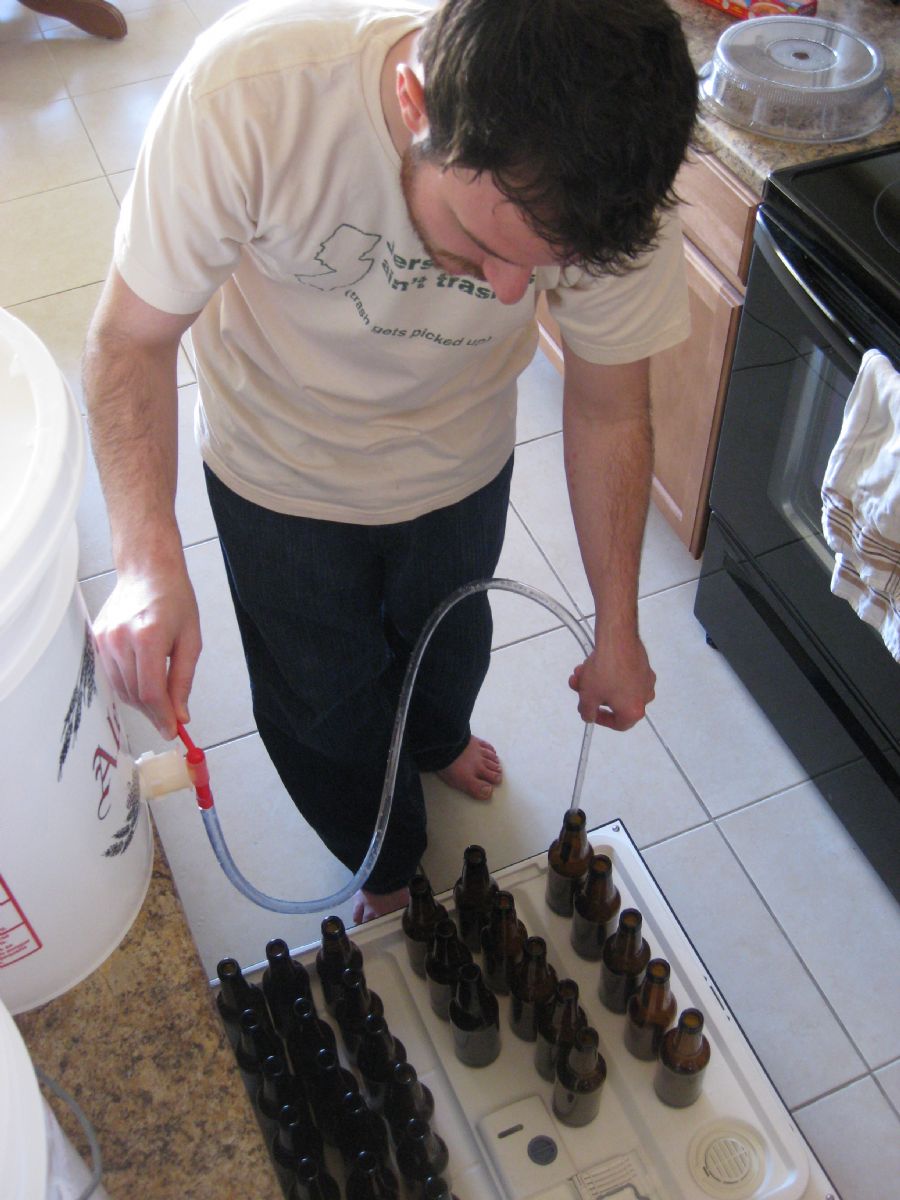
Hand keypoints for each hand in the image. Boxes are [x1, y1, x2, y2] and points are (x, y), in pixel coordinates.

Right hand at [93, 560, 200, 739]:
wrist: (147, 571)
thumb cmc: (174, 599)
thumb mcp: (191, 639)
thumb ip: (183, 680)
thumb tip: (180, 714)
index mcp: (148, 637)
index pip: (151, 692)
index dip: (162, 716)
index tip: (172, 730)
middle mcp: (121, 640)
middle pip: (135, 695)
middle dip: (154, 713)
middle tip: (169, 720)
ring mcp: (104, 640)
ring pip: (121, 689)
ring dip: (141, 701)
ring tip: (160, 699)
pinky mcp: (96, 639)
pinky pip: (111, 675)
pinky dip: (128, 685)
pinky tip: (143, 680)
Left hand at [568, 634, 655, 730]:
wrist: (616, 639)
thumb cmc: (606, 668)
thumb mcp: (588, 696)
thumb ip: (587, 711)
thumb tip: (588, 715)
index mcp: (634, 710)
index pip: (618, 724)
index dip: (602, 719)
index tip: (592, 712)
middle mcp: (644, 696)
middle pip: (616, 702)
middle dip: (594, 694)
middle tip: (580, 687)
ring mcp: (645, 679)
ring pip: (618, 686)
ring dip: (598, 681)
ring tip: (582, 672)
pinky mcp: (643, 664)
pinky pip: (624, 674)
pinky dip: (610, 672)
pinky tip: (594, 663)